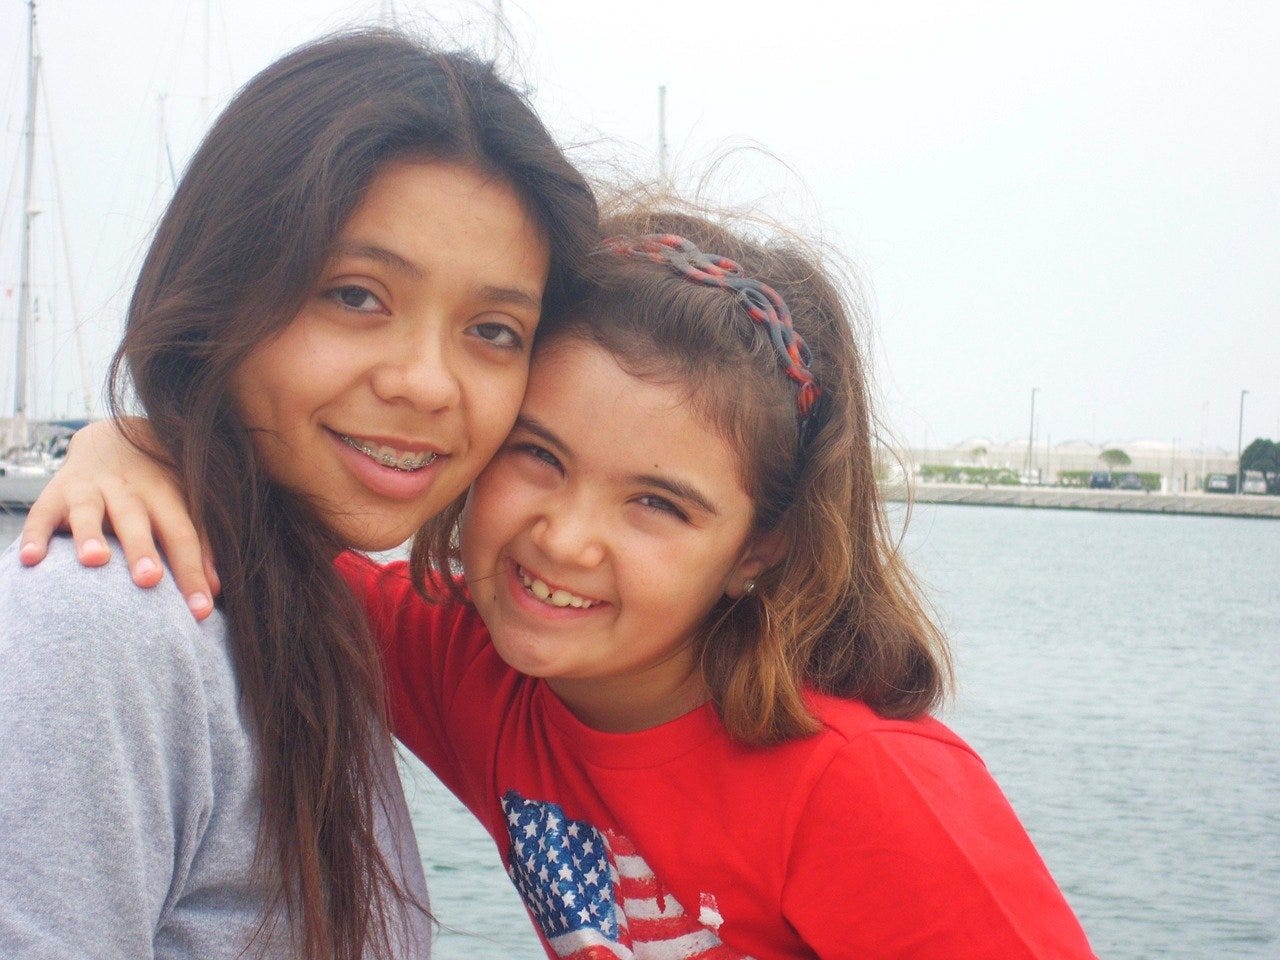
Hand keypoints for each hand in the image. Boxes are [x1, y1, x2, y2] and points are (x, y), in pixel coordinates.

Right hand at [19, 418, 219, 619]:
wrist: (113, 437)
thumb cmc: (156, 484)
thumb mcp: (182, 503)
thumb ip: (198, 544)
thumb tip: (214, 591)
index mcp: (166, 494)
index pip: (182, 536)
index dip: (193, 572)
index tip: (202, 611)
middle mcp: (128, 489)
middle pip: (136, 520)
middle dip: (142, 549)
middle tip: (149, 580)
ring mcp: (90, 489)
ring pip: (89, 511)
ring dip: (90, 534)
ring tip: (93, 560)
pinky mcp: (56, 492)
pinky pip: (42, 514)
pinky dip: (35, 535)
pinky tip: (30, 560)